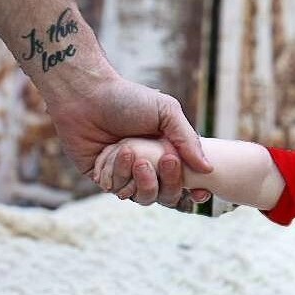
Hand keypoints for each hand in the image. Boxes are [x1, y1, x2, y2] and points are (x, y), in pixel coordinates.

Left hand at [45, 72, 212, 206]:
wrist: (86, 97)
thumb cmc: (129, 99)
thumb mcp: (167, 112)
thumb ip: (188, 140)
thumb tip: (208, 169)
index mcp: (169, 151)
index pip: (187, 180)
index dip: (195, 189)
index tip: (201, 192)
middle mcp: (150, 167)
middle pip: (168, 194)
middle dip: (170, 181)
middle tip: (166, 159)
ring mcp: (127, 174)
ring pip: (145, 197)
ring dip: (142, 178)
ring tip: (131, 151)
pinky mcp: (105, 178)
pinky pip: (118, 191)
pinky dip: (118, 173)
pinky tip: (112, 151)